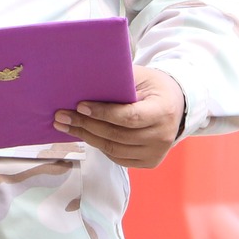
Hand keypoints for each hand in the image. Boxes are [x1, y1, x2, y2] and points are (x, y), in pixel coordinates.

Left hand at [54, 66, 186, 168]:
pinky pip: (118, 158)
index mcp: (162, 111)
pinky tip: (85, 135)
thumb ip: (118, 81)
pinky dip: (100, 146)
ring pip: (114, 149)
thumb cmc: (154, 87)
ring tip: (66, 126)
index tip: (80, 106)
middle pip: (117, 135)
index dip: (103, 113)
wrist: (176, 104)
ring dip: (87, 137)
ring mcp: (156, 152)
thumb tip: (86, 82)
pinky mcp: (149, 162)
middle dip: (86, 126)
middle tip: (62, 116)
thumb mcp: (141, 76)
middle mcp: (162, 136)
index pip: (129, 117)